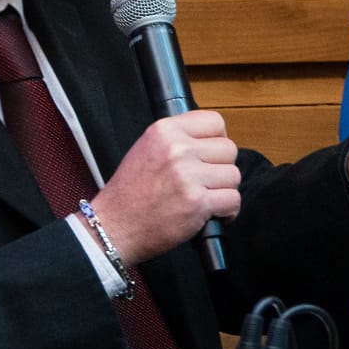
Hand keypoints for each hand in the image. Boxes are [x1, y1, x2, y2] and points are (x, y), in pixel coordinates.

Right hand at [92, 111, 240, 264]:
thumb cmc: (129, 193)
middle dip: (222, 167)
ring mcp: (188, 176)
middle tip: (207, 181)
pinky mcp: (197, 203)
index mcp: (165, 131)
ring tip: (207, 198)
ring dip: (224, 190)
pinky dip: (228, 211)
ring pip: (233, 175)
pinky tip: (213, 214)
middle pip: (229, 149)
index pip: (214, 121)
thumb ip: (177, 138)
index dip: (218, 140)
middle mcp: (177, 149)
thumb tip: (211, 139)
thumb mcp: (146, 148)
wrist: (114, 227)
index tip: (212, 154)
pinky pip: (233, 200)